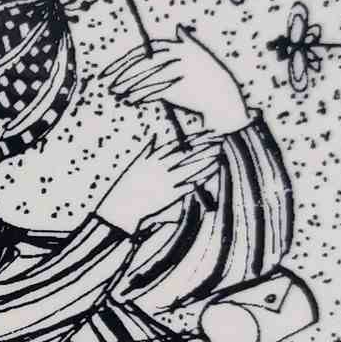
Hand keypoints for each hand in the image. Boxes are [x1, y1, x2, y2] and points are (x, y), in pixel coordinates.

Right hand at [97, 134, 221, 234]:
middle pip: (187, 155)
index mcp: (153, 158)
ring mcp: (166, 181)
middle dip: (205, 147)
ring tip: (219, 155)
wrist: (121, 208)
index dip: (195, 138)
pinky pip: (188, 185)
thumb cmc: (127, 185)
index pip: (178, 145)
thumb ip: (147, 149)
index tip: (208, 133)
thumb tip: (154, 136)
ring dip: (206, 162)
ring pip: (190, 169)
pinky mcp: (169, 195)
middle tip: (220, 140)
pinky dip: (199, 180)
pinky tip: (210, 174)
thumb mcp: (136, 163)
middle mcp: (161, 168)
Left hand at [104, 27, 249, 134]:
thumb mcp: (199, 53)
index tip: (107, 73)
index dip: (123, 62)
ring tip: (117, 94)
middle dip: (123, 75)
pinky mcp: (181, 85)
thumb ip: (187, 41)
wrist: (224, 96)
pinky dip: (143, 95)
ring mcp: (179, 70)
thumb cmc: (208, 75)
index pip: (143, 52)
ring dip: (129, 86)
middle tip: (108, 85)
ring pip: (147, 78)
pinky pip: (156, 90)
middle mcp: (178, 55)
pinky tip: (132, 100)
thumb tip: (179, 27)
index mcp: (178, 46)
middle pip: (142, 64)